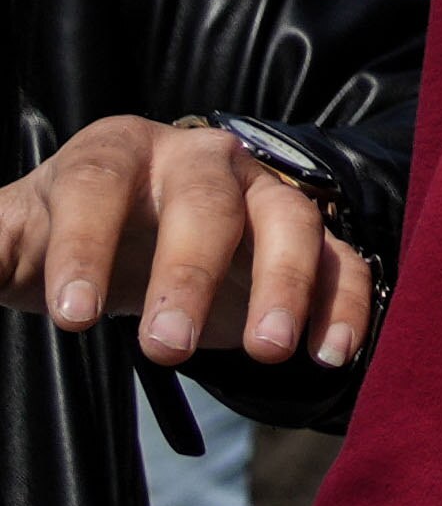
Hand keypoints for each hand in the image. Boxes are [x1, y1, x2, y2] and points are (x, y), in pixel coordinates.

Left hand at [0, 117, 376, 374]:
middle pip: (205, 200)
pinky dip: (344, 300)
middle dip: (189, 273)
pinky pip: (340, 258)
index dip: (86, 246)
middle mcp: (200, 160)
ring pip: (291, 217)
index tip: (71, 319)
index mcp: (116, 152)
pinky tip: (331, 353)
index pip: (98, 185)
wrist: (131, 237)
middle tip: (163, 350)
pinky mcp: (306, 238)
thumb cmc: (61, 239)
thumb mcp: (10, 241)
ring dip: (284, 283)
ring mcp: (262, 193)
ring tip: (267, 352)